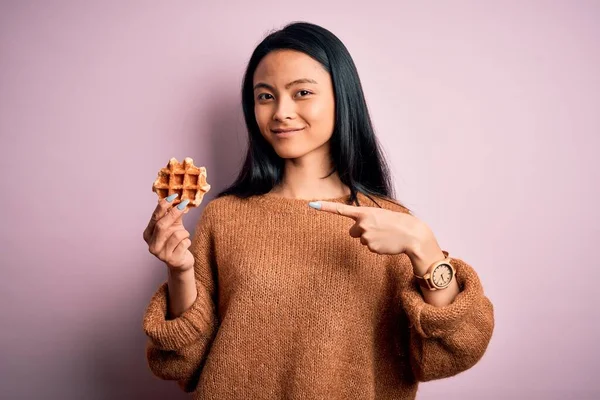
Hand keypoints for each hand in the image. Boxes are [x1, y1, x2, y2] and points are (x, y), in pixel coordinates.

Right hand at [143, 194, 193, 271]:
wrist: (181, 262)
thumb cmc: (176, 242)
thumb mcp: (174, 227)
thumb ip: (174, 216)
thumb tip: (178, 201)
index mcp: (148, 234)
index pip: (155, 217)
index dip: (163, 206)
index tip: (173, 195)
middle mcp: (151, 244)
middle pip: (162, 225)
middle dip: (174, 213)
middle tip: (184, 204)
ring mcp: (160, 254)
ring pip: (176, 234)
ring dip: (184, 232)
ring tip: (184, 236)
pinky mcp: (172, 260)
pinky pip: (184, 243)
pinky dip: (188, 241)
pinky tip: (185, 246)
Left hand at [311, 201, 428, 255]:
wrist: (412, 234)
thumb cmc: (396, 223)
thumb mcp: (380, 215)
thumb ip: (364, 220)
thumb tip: (353, 233)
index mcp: (364, 212)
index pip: (340, 210)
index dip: (324, 207)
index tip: (311, 204)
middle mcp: (362, 224)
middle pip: (353, 232)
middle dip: (362, 232)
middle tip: (379, 230)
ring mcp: (366, 236)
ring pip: (362, 240)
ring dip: (372, 239)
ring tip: (385, 235)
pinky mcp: (371, 247)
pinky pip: (369, 248)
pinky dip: (377, 246)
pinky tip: (387, 242)